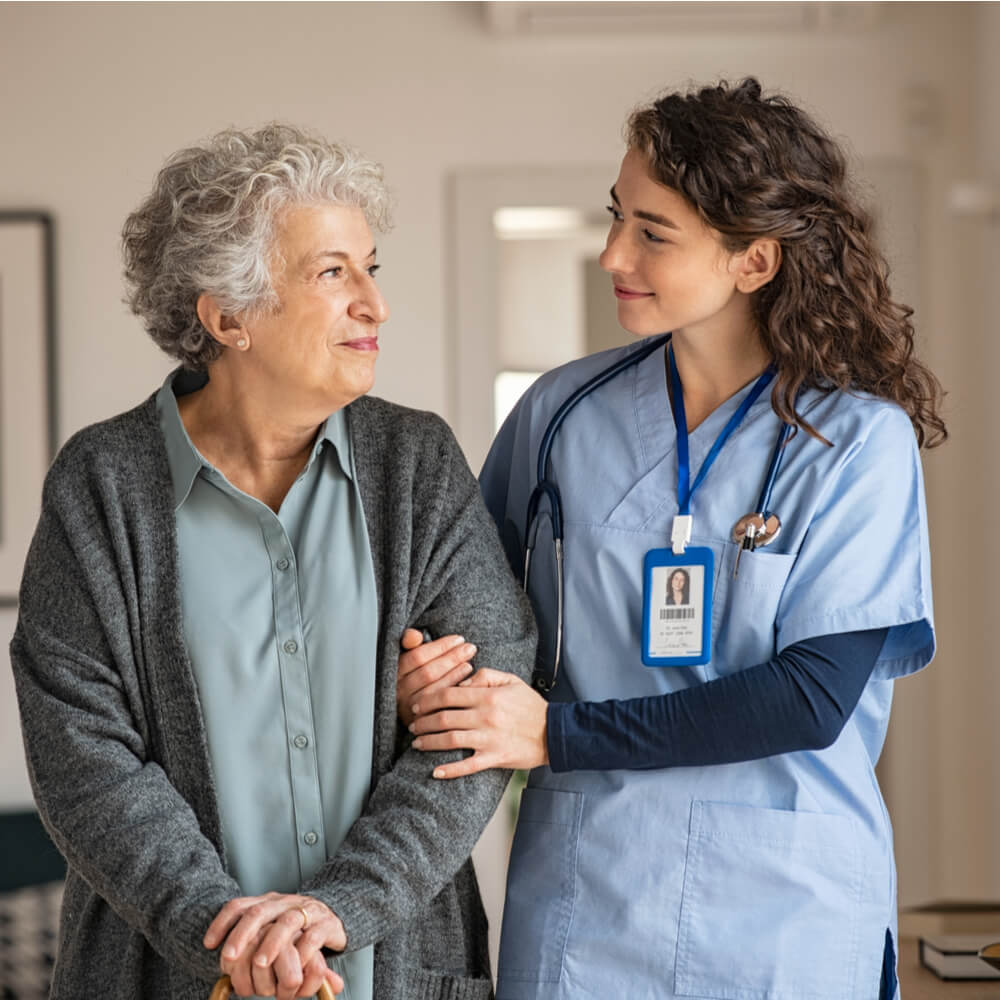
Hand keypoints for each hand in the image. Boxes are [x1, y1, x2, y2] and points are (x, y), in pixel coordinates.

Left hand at [204, 892, 345, 998]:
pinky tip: (294, 966)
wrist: (336, 915)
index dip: (222, 922)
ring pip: (287, 922)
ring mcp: (307, 912)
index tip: (209, 944)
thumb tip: (210, 948)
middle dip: (242, 934)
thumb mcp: (271, 929)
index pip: (240, 905)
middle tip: (229, 956)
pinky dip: (302, 952)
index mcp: (269, 903)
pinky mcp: (327, 925)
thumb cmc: (296, 929)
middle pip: (260, 911)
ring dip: (271, 943)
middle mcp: (285, 903)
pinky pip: (313, 937)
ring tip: (260, 963)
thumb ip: (248, 938)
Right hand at [397, 629, 477, 727]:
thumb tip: (414, 635)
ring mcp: (408, 708)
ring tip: (469, 663)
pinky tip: (467, 680)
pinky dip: (454, 690)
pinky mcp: (420, 721)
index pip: (417, 656)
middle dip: (452, 658)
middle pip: (428, 672)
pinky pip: (440, 705)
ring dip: (454, 673)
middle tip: (470, 648)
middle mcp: (398, 691)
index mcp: (395, 672)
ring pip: (434, 689)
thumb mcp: (410, 656)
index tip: (458, 639)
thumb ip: (409, 642)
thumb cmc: (416, 674)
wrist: (417, 711)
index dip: (440, 647)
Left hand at [408, 668, 548, 777]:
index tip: (417, 704)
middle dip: (422, 721)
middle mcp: (485, 717)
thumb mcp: (511, 680)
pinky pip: (467, 766)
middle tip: (412, 725)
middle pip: (444, 718)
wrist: (554, 732)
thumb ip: (485, 675)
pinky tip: (435, 771)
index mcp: (488, 696)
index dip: (428, 699)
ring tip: (417, 743)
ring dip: (429, 742)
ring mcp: (489, 739)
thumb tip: (461, 682)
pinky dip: (449, 770)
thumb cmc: (531, 706)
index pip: (448, 694)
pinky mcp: (495, 758)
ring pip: (450, 740)